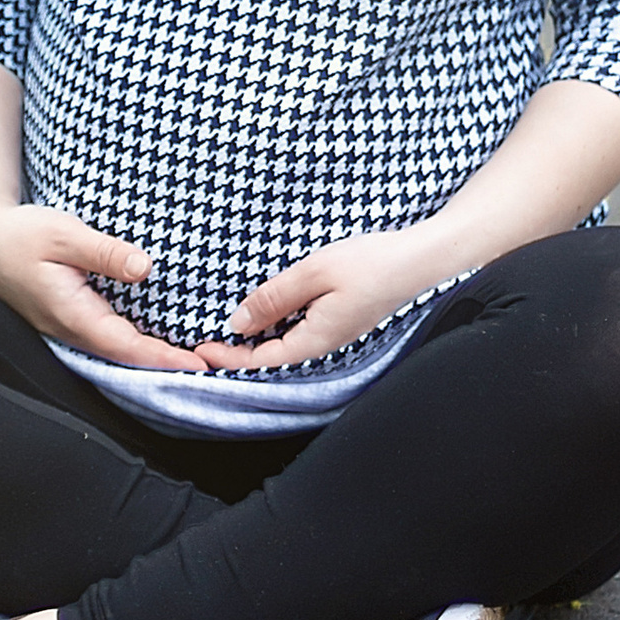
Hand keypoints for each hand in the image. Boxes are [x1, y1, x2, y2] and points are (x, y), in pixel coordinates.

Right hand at [0, 203, 207, 370]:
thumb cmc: (17, 237)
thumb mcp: (63, 235)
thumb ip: (105, 252)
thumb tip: (147, 268)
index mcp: (73, 315)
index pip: (128, 347)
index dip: (165, 359)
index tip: (201, 364)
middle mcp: (74, 331)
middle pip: (129, 360)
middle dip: (169, 366)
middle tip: (216, 367)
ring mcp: (71, 330)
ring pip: (121, 353)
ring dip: (157, 358)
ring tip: (199, 358)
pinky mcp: (72, 320)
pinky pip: (112, 340)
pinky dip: (140, 344)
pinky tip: (162, 338)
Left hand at [193, 228, 441, 370]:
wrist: (420, 258)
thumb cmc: (372, 263)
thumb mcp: (313, 273)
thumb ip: (274, 298)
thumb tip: (238, 323)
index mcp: (315, 340)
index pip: (261, 362)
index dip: (228, 358)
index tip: (199, 350)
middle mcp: (324, 344)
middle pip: (270, 359)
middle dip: (237, 354)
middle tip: (203, 343)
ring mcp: (334, 334)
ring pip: (284, 346)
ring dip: (254, 341)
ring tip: (224, 331)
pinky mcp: (340, 320)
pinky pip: (298, 331)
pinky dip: (274, 327)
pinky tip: (263, 314)